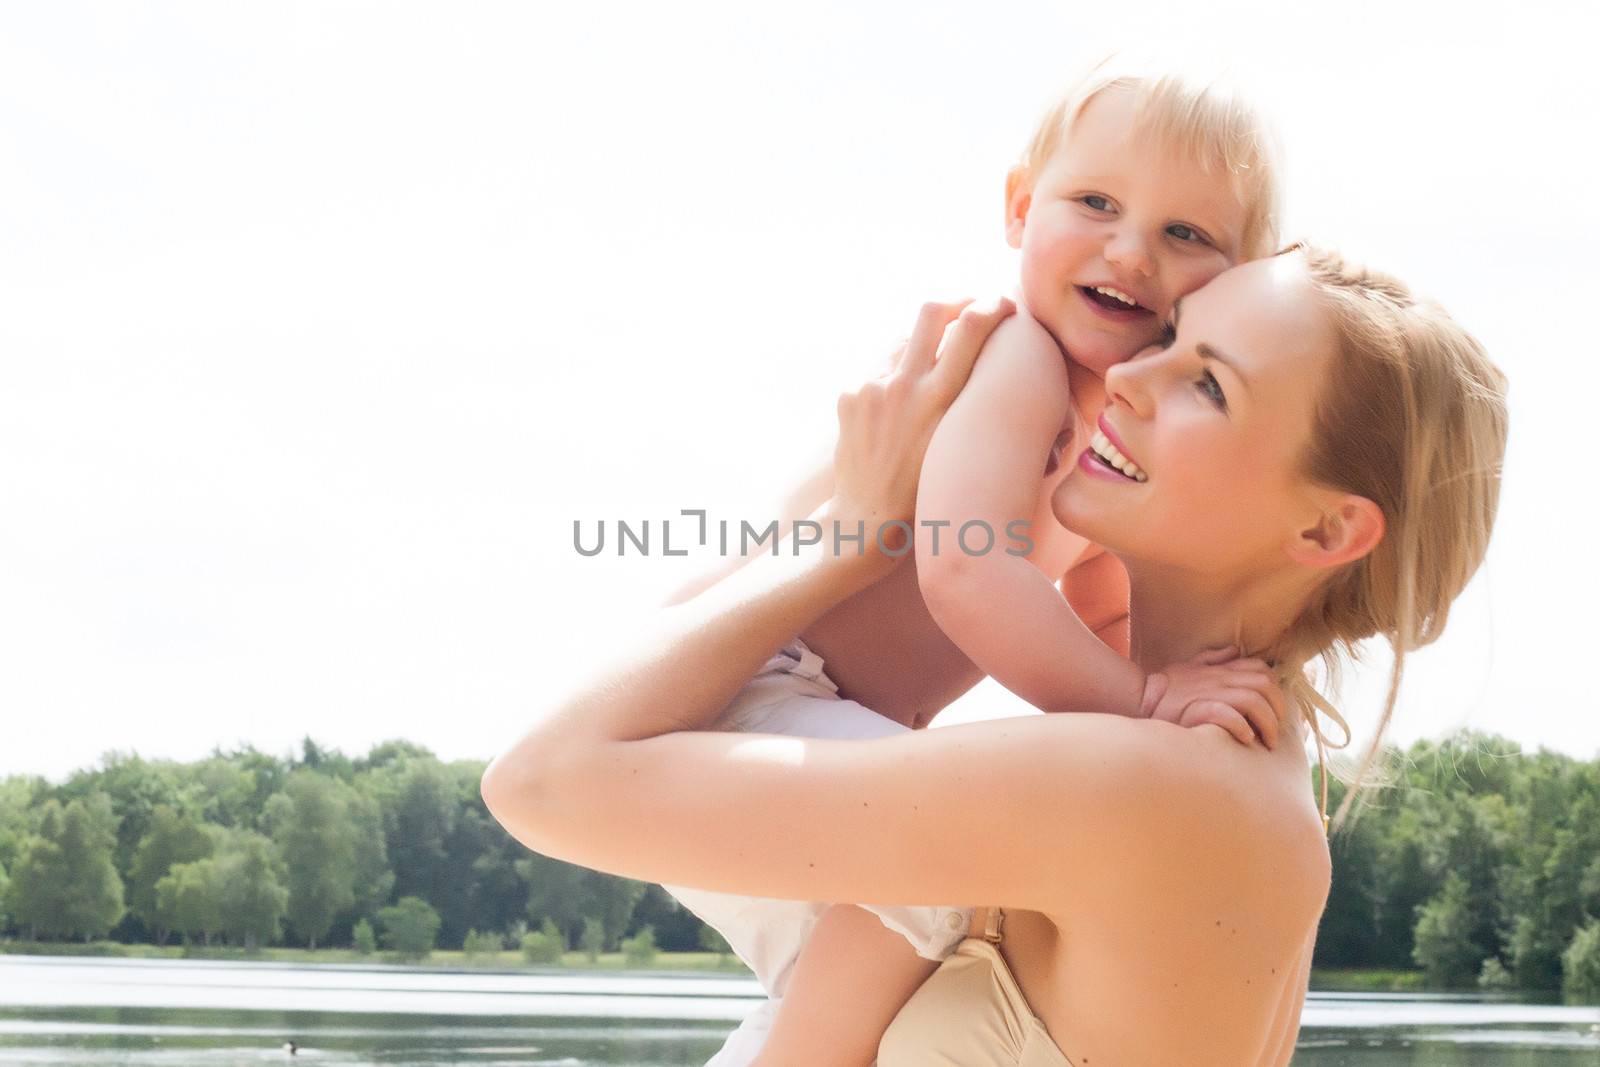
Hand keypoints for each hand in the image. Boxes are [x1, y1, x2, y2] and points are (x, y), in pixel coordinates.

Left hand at [828, 297, 1014, 562]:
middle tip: (970, 309)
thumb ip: (971, 403)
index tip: (1005, 306)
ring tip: (933, 379)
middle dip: (957, 302)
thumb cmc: (927, 491)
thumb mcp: (960, 444)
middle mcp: (904, 386)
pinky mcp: (850, 394)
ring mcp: (872, 387)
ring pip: (904, 340)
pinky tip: (900, 411)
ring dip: (923, 348)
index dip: (993, 306)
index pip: (972, 329)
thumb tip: (990, 362)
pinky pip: (879, 369)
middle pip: (932, 312)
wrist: (869, 518)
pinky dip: (895, 379)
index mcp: (940, 400)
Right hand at [1140, 645, 1283, 749]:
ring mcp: (1208, 693)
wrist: (1137, 702)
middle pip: (1265, 684)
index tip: (1275, 710)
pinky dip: (1242, 727)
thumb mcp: (1188, 666)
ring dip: (1267, 723)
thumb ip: (1214, 658)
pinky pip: (1229, 714)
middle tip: (1275, 732)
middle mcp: (1218, 679)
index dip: (1275, 689)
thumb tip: (1236, 650)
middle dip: (1278, 709)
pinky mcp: (1197, 711)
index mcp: (1219, 670)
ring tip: (1266, 743)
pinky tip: (1244, 739)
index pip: (1261, 669)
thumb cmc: (1164, 690)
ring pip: (1253, 701)